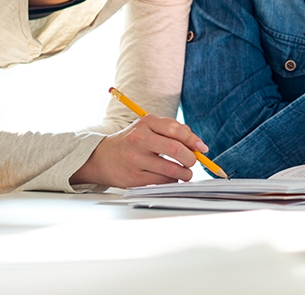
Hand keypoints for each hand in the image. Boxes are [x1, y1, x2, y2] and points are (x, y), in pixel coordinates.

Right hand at [70, 115, 206, 187]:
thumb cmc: (132, 141)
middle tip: (193, 162)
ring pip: (171, 169)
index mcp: (146, 123)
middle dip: (191, 158)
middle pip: (176, 149)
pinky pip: (162, 181)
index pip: (176, 130)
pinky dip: (172, 181)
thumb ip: (172, 131)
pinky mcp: (134, 177)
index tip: (202, 148)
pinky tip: (172, 178)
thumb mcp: (148, 128)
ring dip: (185, 173)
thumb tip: (197, 144)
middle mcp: (140, 139)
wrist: (102, 157)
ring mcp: (136, 159)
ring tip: (186, 173)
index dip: (193, 140)